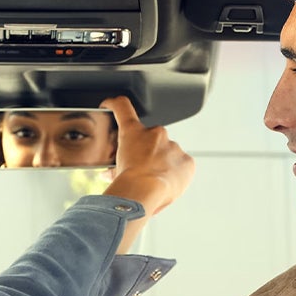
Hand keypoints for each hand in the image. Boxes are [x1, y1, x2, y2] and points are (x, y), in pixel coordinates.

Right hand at [99, 96, 194, 218]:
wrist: (144, 192)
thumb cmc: (126, 182)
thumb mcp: (114, 172)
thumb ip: (114, 168)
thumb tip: (109, 174)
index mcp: (132, 132)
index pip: (122, 107)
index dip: (115, 103)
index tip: (111, 104)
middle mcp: (155, 133)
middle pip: (151, 138)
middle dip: (147, 151)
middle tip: (142, 169)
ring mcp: (173, 146)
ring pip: (168, 152)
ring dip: (163, 163)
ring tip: (155, 181)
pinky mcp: (187, 161)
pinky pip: (182, 165)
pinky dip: (176, 173)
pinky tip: (168, 183)